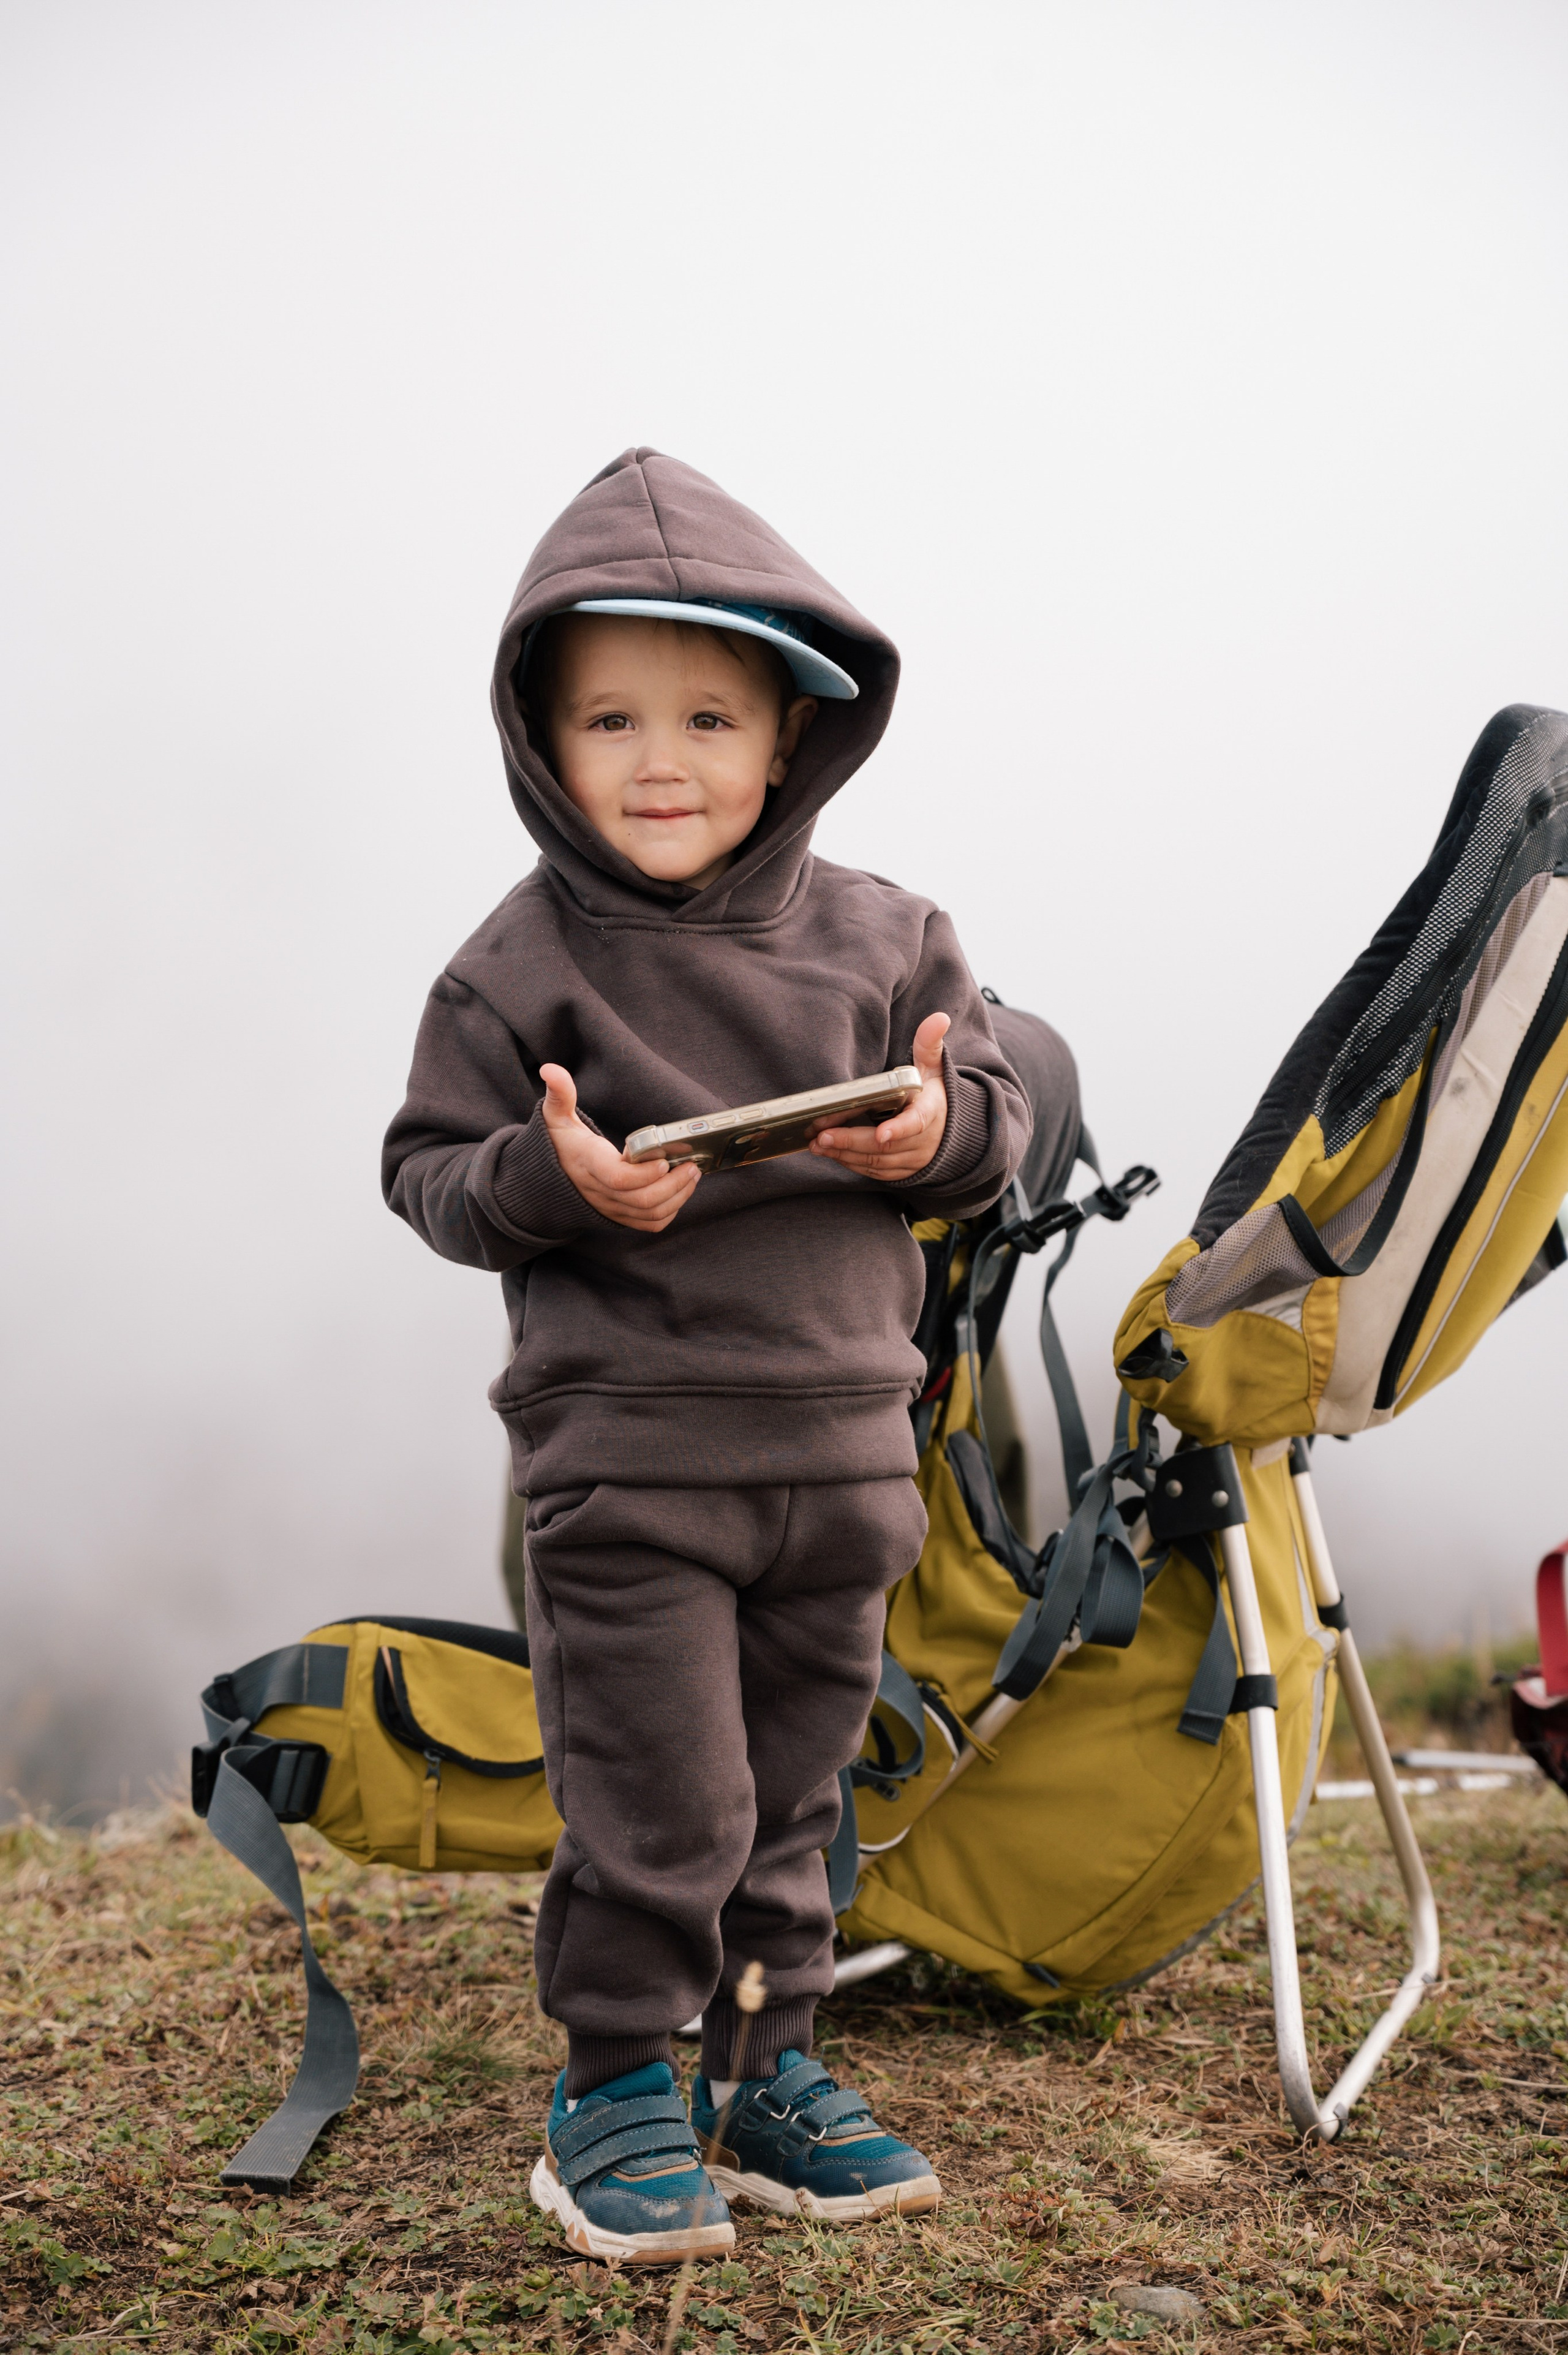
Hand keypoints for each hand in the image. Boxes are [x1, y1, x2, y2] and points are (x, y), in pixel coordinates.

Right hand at [539, 1064, 699, 1232]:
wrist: (547, 1181)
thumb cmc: (559, 1145)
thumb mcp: (555, 1117)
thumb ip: (559, 1094)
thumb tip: (551, 1069)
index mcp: (589, 1164)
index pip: (618, 1179)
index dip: (645, 1174)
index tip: (663, 1159)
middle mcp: (601, 1191)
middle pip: (643, 1200)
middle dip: (674, 1184)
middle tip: (692, 1165)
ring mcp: (612, 1207)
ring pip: (651, 1214)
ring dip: (678, 1197)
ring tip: (692, 1175)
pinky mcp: (620, 1216)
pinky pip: (650, 1224)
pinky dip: (671, 1211)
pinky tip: (681, 1191)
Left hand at [808, 1012, 950, 1181]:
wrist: (949, 1129)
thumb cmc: (931, 1093)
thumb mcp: (934, 1067)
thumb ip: (930, 1043)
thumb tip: (939, 1018)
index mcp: (930, 1112)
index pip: (915, 1123)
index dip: (899, 1129)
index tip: (882, 1133)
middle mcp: (922, 1141)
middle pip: (885, 1146)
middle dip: (851, 1142)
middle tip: (822, 1136)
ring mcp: (911, 1159)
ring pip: (876, 1162)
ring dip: (845, 1155)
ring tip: (818, 1144)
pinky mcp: (900, 1172)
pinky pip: (874, 1172)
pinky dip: (851, 1164)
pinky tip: (830, 1153)